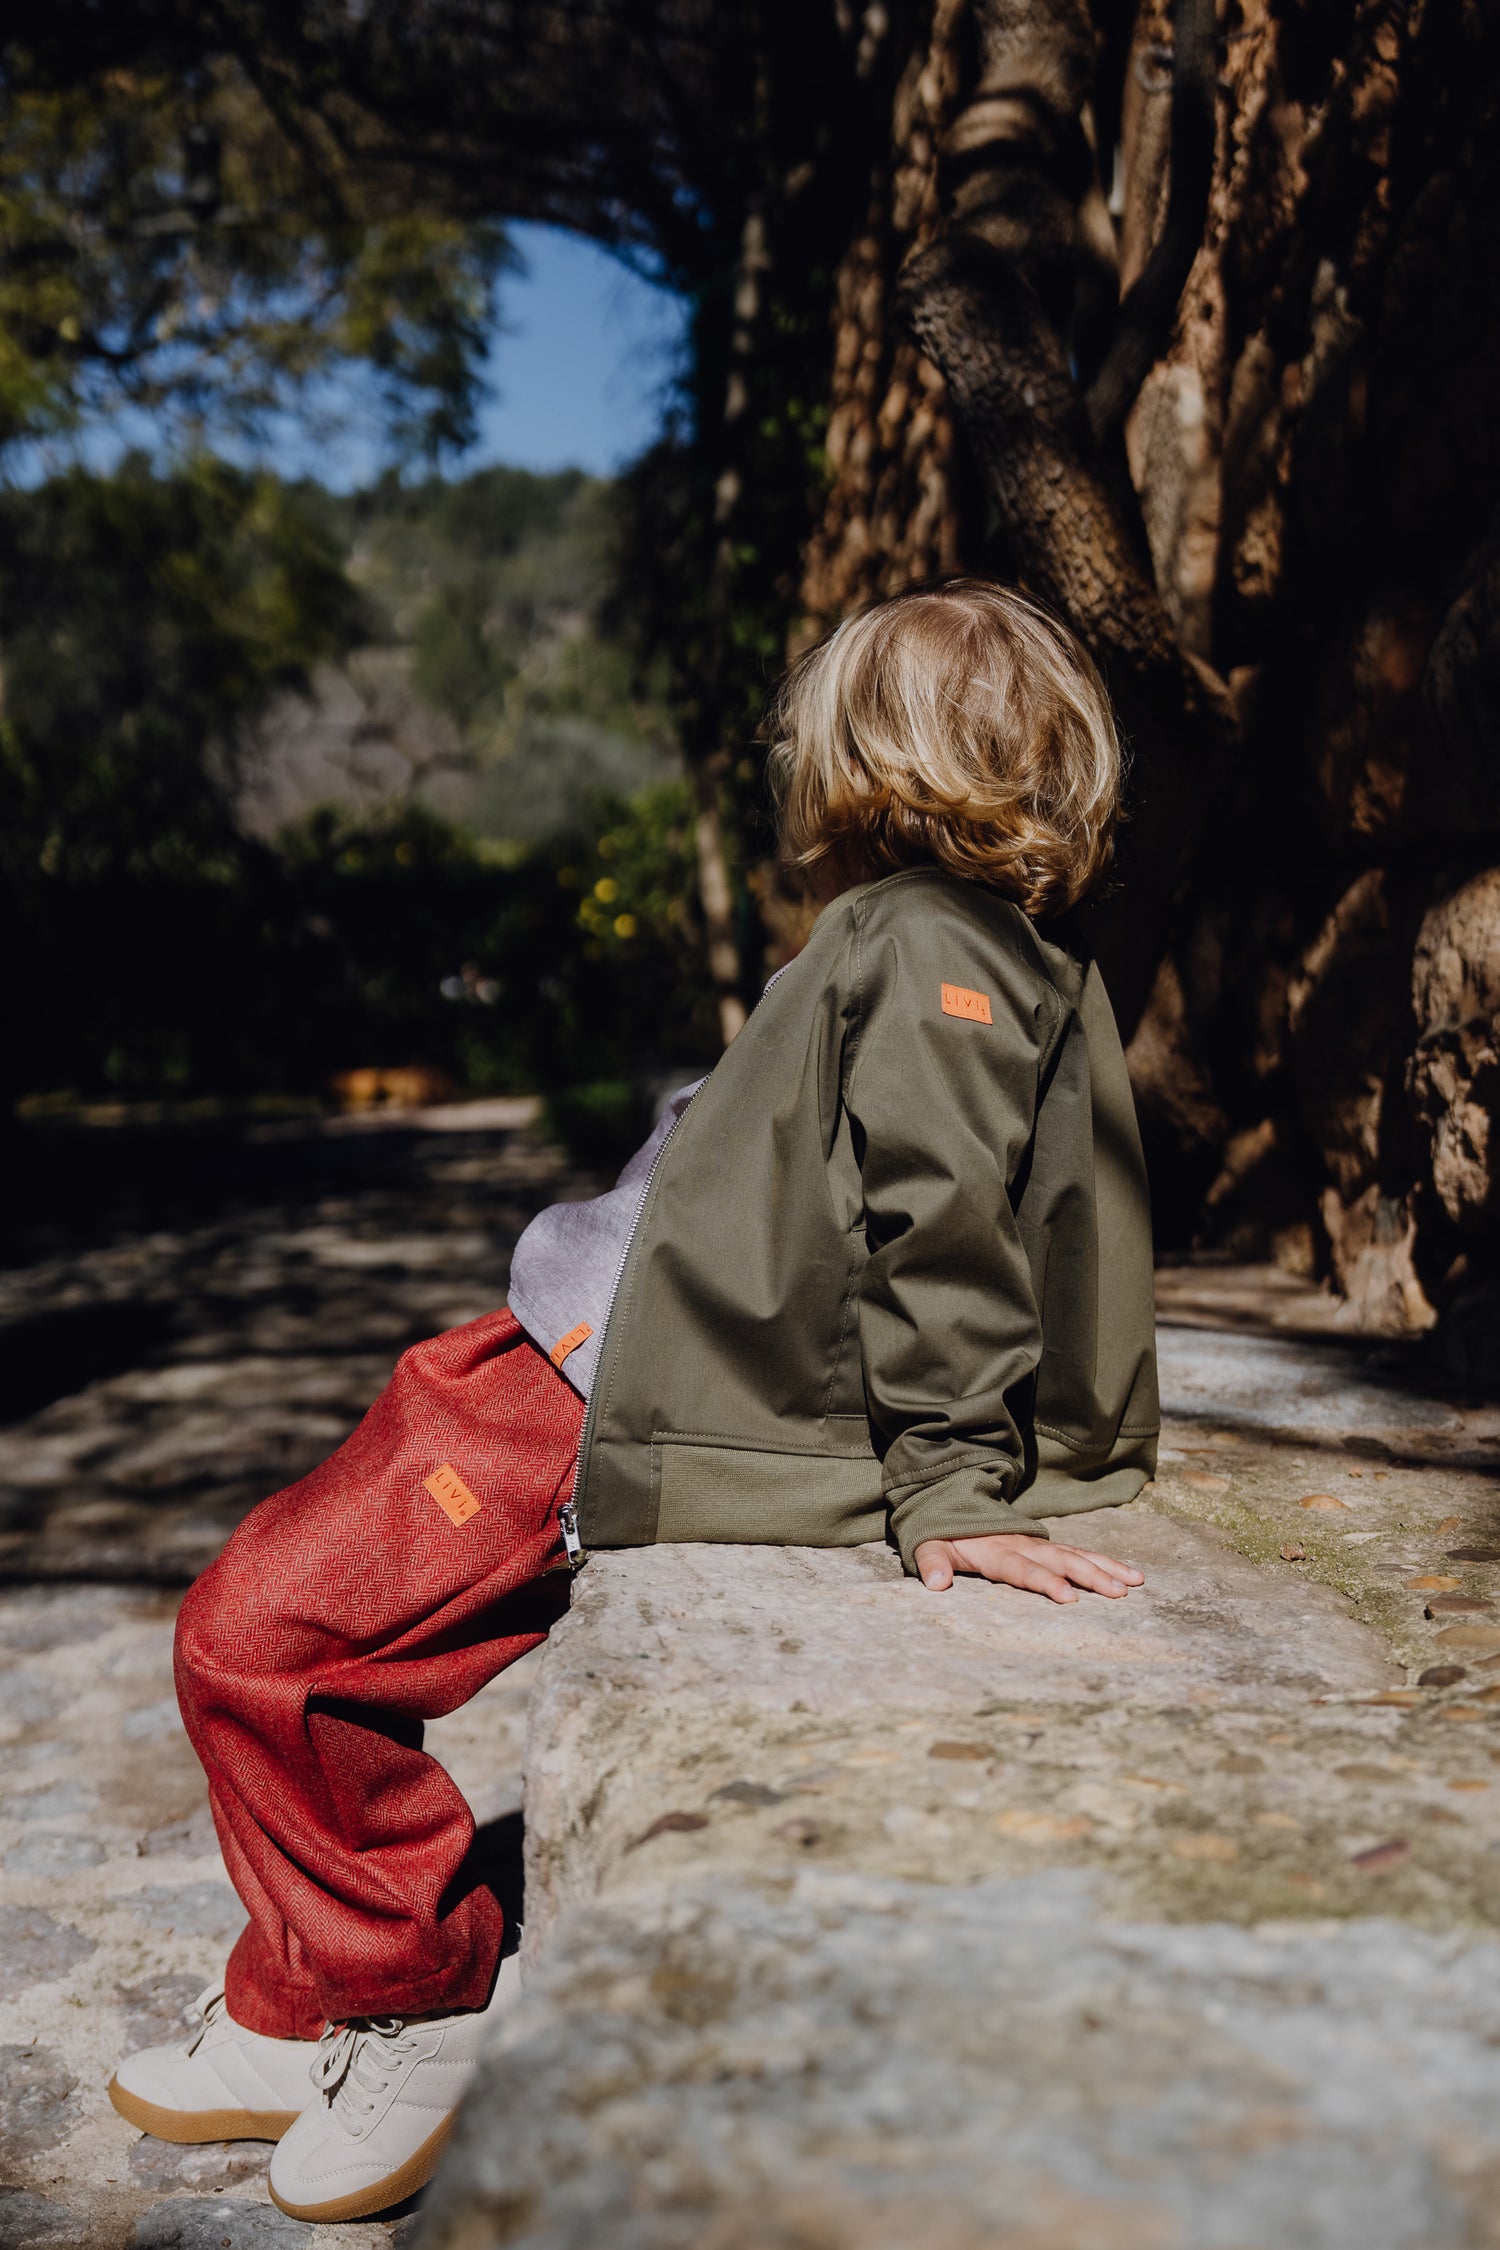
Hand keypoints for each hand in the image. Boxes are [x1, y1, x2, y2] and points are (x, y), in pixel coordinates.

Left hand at [912, 1533, 1143, 1603]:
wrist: (954, 1504)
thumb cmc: (942, 1535)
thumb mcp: (928, 1547)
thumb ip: (931, 1564)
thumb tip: (936, 1584)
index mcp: (994, 1552)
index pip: (1022, 1569)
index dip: (1045, 1582)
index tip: (1068, 1597)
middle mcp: (1023, 1546)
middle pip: (1060, 1561)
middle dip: (1089, 1576)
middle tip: (1117, 1593)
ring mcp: (1038, 1545)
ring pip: (1077, 1555)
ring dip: (1106, 1568)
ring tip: (1134, 1583)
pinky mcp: (1048, 1547)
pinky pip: (1080, 1553)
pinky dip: (1105, 1563)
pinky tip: (1130, 1576)